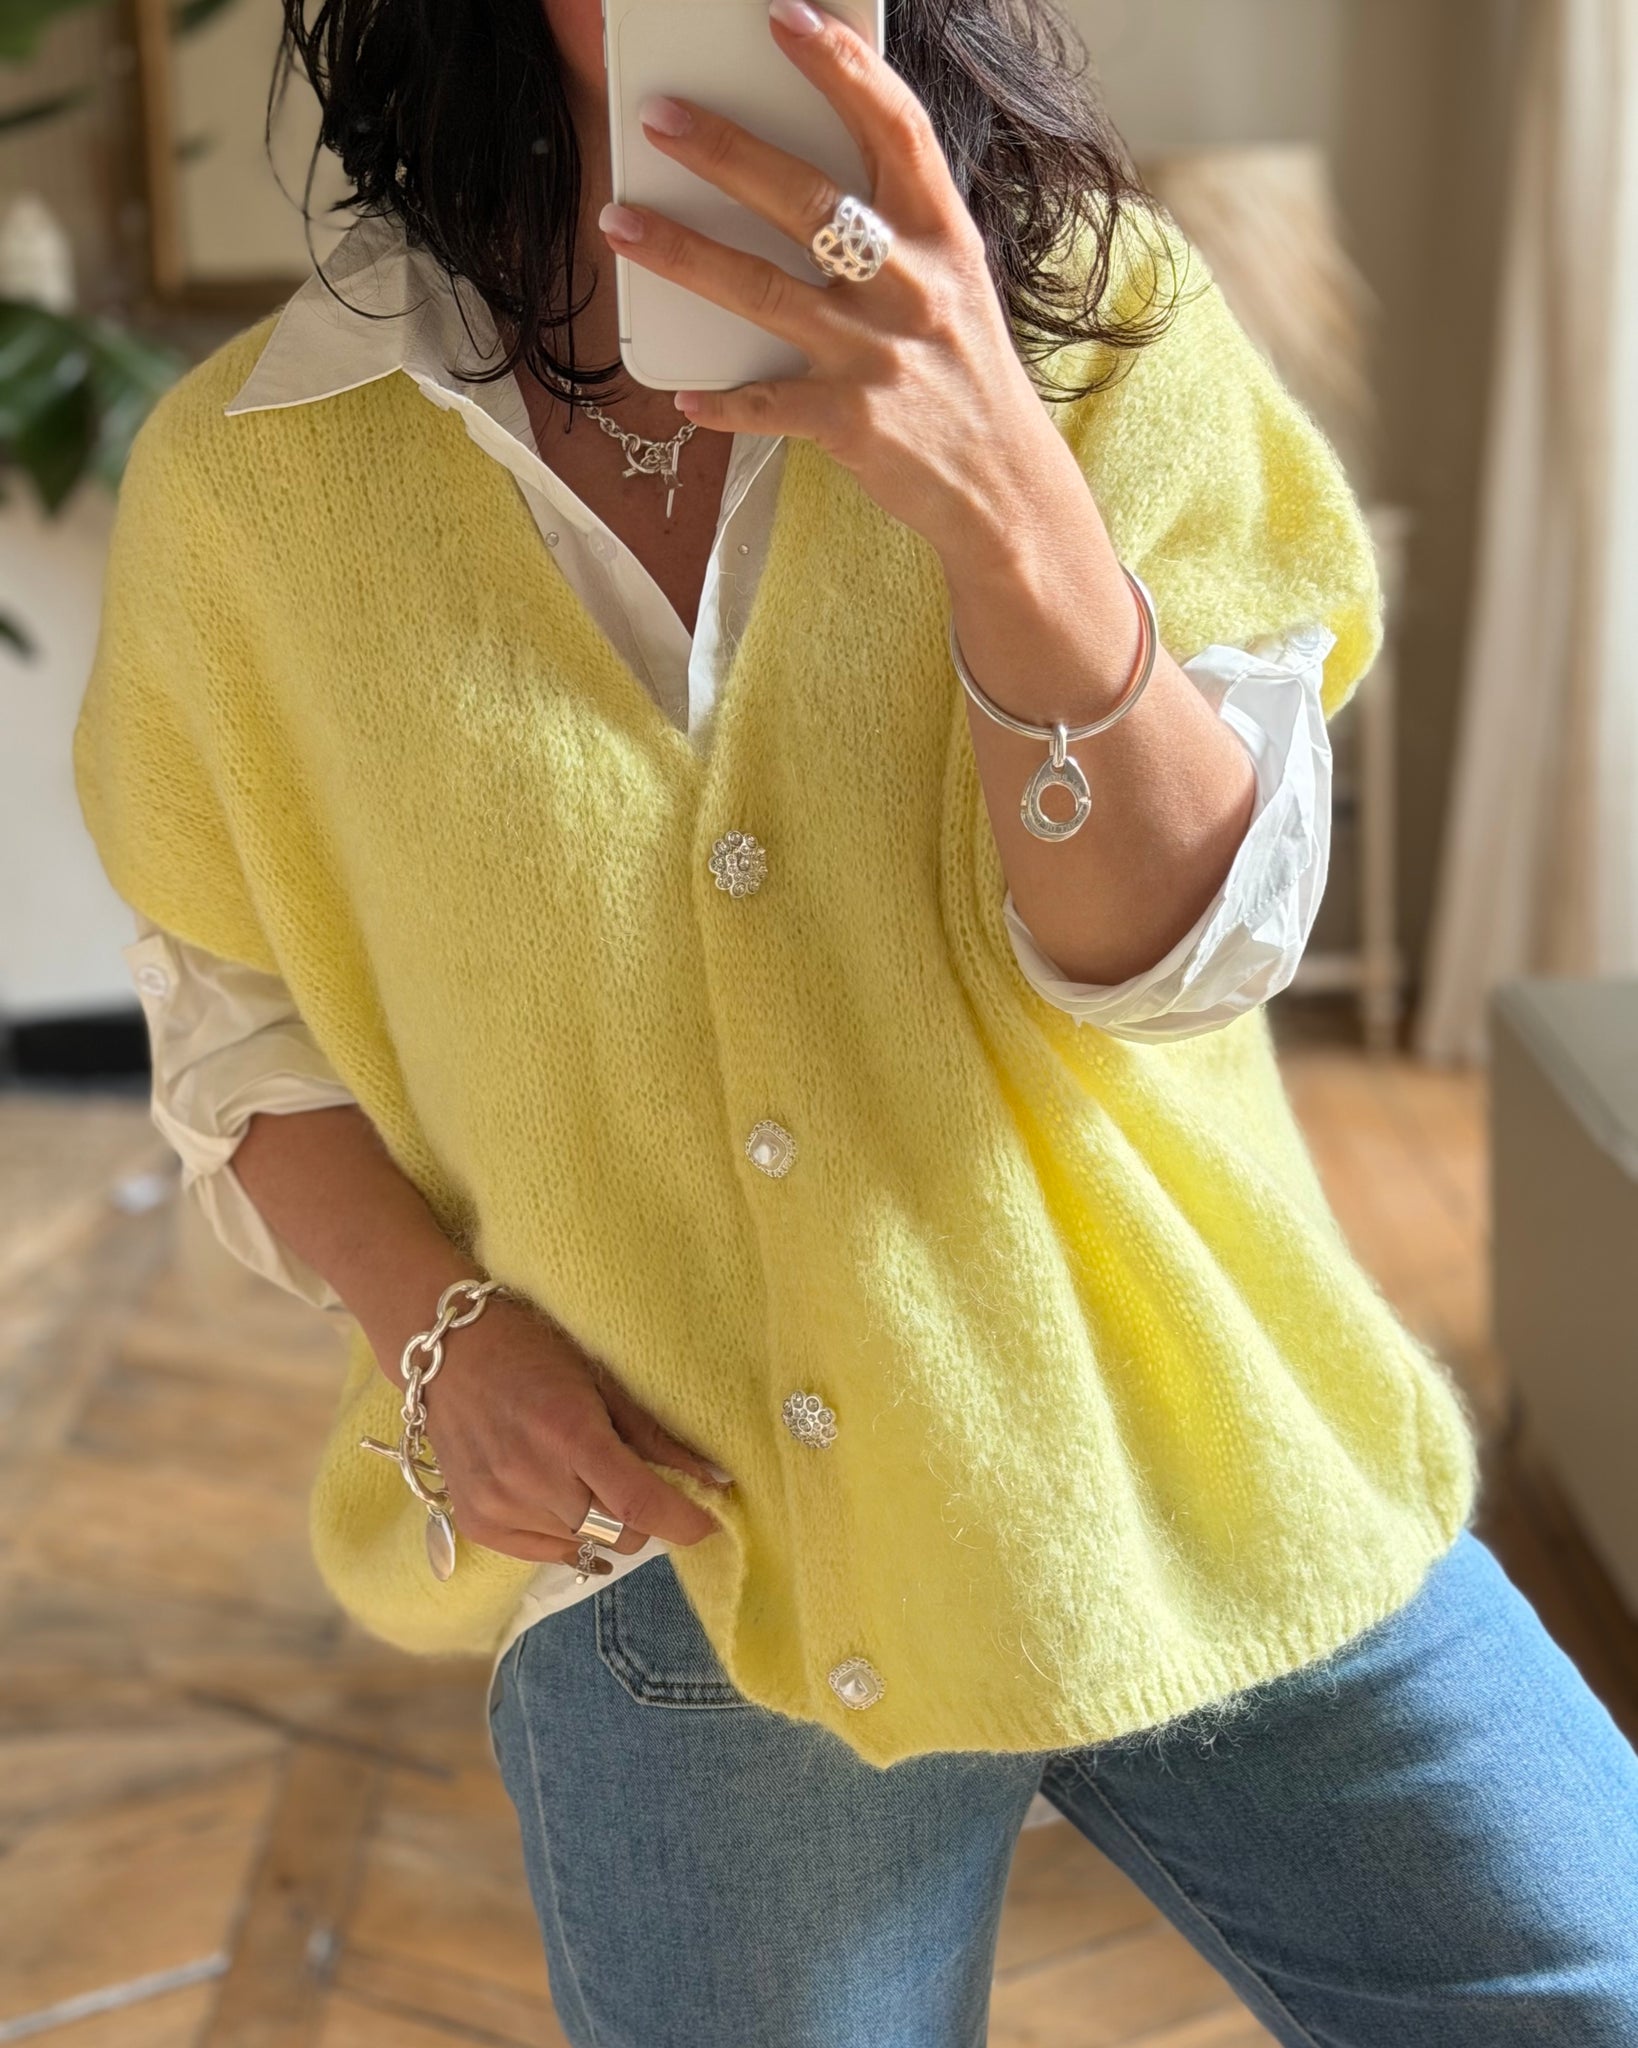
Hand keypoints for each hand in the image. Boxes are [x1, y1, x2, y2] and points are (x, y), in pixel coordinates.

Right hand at [408, 1293, 729, 1568]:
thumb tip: (715, 1479)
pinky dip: (566, 1535)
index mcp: (568, 1433)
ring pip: (584, 1547)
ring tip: (589, 1480)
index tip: (712, 1521)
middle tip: (643, 1486)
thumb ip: (657, 1436)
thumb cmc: (533, 1352)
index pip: (638, 1504)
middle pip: (616, 1535)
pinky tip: (560, 1497)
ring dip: (602, 1525)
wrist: (448, 1353)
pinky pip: (545, 1554)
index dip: (684, 1523)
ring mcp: (498, 1506)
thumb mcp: (603, 1379)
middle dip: (645, 1519)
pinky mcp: (476, 1525)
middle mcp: (530, 1478)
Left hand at [597, 0, 1082, 563]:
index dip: (841, 68)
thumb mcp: (954, 285)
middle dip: (725, 152)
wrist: (1005, 486)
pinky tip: (683, 396)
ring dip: (683, 254)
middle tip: (659, 116)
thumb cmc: (965, 376)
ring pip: (764, 291)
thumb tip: (800, 173)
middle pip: (808, 201)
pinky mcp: (853, 423)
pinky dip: (722, 402)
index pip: (895, 129)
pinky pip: (768, 403)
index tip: (785, 18)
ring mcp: (878, 356)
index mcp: (942, 237)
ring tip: (620, 222)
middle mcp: (911, 288)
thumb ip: (895, 230)